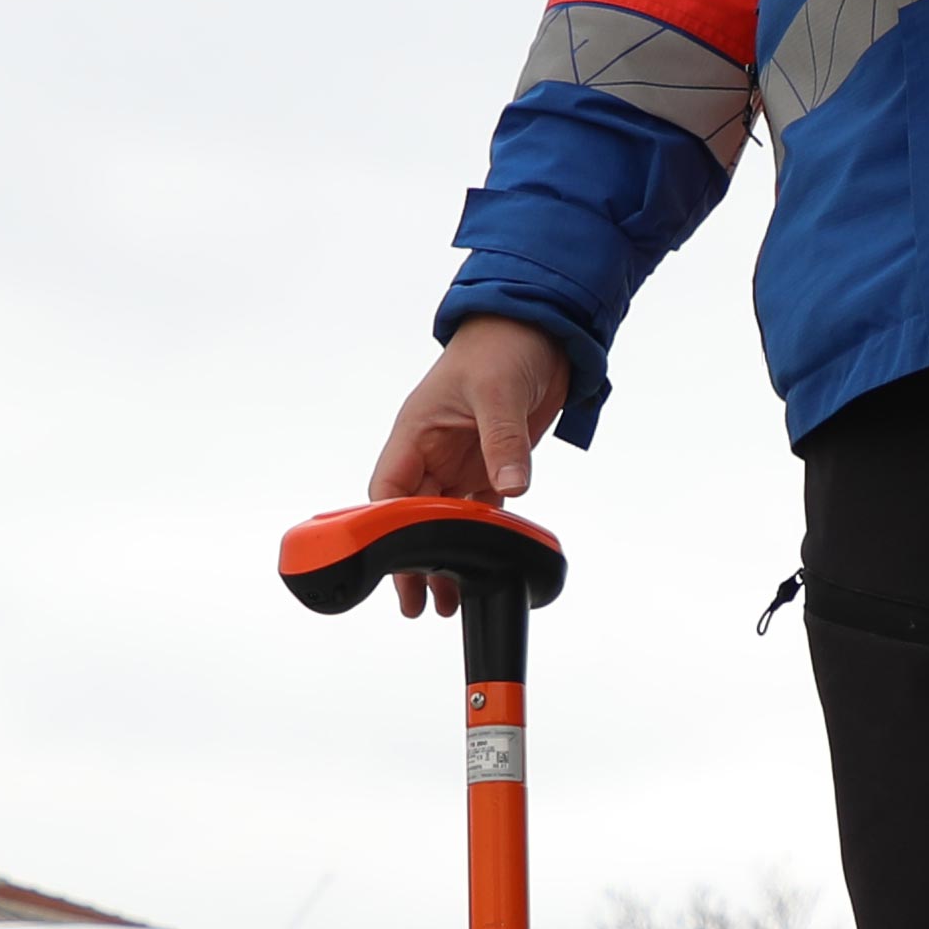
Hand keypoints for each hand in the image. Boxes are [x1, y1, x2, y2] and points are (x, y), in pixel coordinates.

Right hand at [359, 318, 570, 617]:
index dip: (388, 531)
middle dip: (416, 559)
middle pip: (414, 516)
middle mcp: (432, 450)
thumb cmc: (503, 343)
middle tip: (420, 603)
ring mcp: (461, 458)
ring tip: (449, 599)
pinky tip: (483, 564)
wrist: (541, 326)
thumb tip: (511, 487)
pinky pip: (482, 508)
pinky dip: (481, 537)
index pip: (389, 491)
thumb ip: (503, 443)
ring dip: (447, 557)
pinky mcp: (491, 462)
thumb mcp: (498, 392)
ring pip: (446, 519)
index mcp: (416, 432)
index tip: (395, 568)